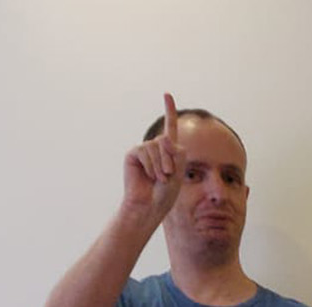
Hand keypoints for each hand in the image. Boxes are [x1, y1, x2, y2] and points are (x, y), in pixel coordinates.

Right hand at [123, 92, 184, 222]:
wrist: (149, 206)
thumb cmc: (165, 193)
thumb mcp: (178, 172)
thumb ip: (177, 153)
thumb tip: (164, 137)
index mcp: (168, 151)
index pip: (170, 128)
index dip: (169, 111)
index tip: (167, 94)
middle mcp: (154, 148)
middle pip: (167, 141)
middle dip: (171, 160)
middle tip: (168, 177)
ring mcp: (143, 150)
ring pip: (157, 147)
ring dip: (162, 166)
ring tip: (159, 179)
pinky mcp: (133, 154)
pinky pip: (145, 152)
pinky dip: (151, 166)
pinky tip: (149, 177)